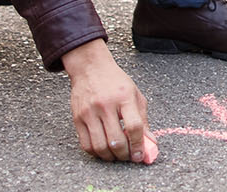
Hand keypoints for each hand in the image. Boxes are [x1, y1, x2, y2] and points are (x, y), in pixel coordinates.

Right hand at [64, 39, 155, 163]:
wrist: (90, 68)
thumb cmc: (115, 82)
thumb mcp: (135, 95)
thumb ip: (143, 119)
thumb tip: (150, 142)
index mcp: (124, 97)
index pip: (134, 126)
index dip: (138, 145)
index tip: (140, 156)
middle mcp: (105, 105)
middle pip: (116, 140)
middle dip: (125, 155)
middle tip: (129, 157)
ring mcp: (89, 112)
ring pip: (100, 146)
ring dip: (110, 157)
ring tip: (117, 155)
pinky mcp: (77, 118)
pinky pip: (86, 144)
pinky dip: (96, 153)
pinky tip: (104, 150)